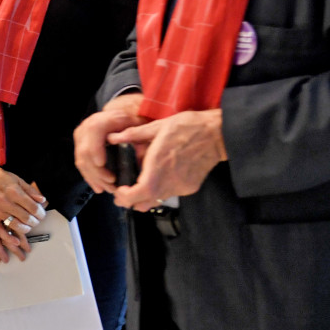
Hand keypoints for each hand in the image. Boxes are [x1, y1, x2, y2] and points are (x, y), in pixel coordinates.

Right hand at [0, 159, 46, 263]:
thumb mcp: (17, 179)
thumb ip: (30, 190)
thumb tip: (42, 200)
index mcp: (14, 192)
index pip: (33, 208)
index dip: (40, 213)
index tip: (41, 214)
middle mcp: (6, 202)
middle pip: (27, 218)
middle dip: (35, 221)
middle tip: (36, 220)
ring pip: (16, 225)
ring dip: (26, 229)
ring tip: (28, 226)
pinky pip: (0, 230)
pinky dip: (8, 237)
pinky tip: (16, 240)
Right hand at [74, 93, 149, 193]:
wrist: (123, 119)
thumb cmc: (131, 123)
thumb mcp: (137, 125)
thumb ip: (135, 134)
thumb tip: (134, 149)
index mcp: (101, 120)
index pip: (93, 132)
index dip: (95, 148)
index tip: (101, 164)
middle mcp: (87, 128)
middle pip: (85, 151)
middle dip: (97, 171)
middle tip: (112, 184)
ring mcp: (81, 138)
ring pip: (82, 161)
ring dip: (94, 178)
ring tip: (109, 188)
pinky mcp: (80, 147)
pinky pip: (81, 165)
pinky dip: (90, 177)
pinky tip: (99, 186)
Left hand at [109, 109, 226, 211]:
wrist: (217, 134)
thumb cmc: (188, 127)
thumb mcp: (158, 126)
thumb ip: (133, 134)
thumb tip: (113, 137)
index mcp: (157, 165)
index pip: (137, 194)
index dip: (124, 197)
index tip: (119, 189)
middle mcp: (169, 181)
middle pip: (144, 203)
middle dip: (130, 201)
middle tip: (122, 192)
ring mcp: (181, 186)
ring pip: (157, 201)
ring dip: (145, 197)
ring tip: (138, 185)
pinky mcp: (190, 188)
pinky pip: (170, 194)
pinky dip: (161, 190)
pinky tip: (160, 177)